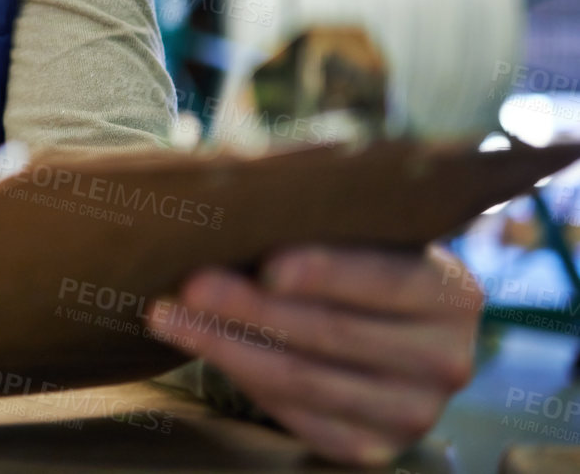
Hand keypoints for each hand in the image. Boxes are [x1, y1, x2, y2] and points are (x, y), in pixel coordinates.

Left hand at [141, 243, 480, 466]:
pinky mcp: (368, 447)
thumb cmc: (349, 261)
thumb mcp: (352, 231)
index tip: (270, 265)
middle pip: (333, 333)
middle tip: (190, 284)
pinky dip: (240, 376)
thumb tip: (245, 173)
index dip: (329, 273)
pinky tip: (197, 345)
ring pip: (303, 379)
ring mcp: (412, 412)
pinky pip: (294, 414)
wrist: (367, 328)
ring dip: (225, 344)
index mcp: (453, 293)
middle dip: (253, 307)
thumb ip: (320, 209)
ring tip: (167, 314)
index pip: (389, 281)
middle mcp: (446, 360)